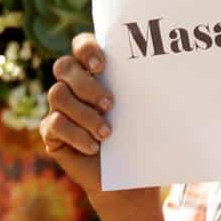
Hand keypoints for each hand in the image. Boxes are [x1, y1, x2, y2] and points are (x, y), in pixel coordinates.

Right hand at [37, 33, 156, 215]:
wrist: (128, 176)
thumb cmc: (140, 137)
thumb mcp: (145, 111)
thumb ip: (145, 89)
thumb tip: (169, 70)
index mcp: (94, 71)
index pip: (81, 44)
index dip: (86, 48)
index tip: (102, 66)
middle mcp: (73, 84)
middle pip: (63, 66)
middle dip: (86, 84)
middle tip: (110, 103)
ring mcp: (59, 107)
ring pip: (57, 94)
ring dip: (84, 114)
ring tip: (107, 133)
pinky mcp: (51, 131)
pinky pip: (54, 123)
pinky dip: (76, 135)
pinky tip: (93, 147)